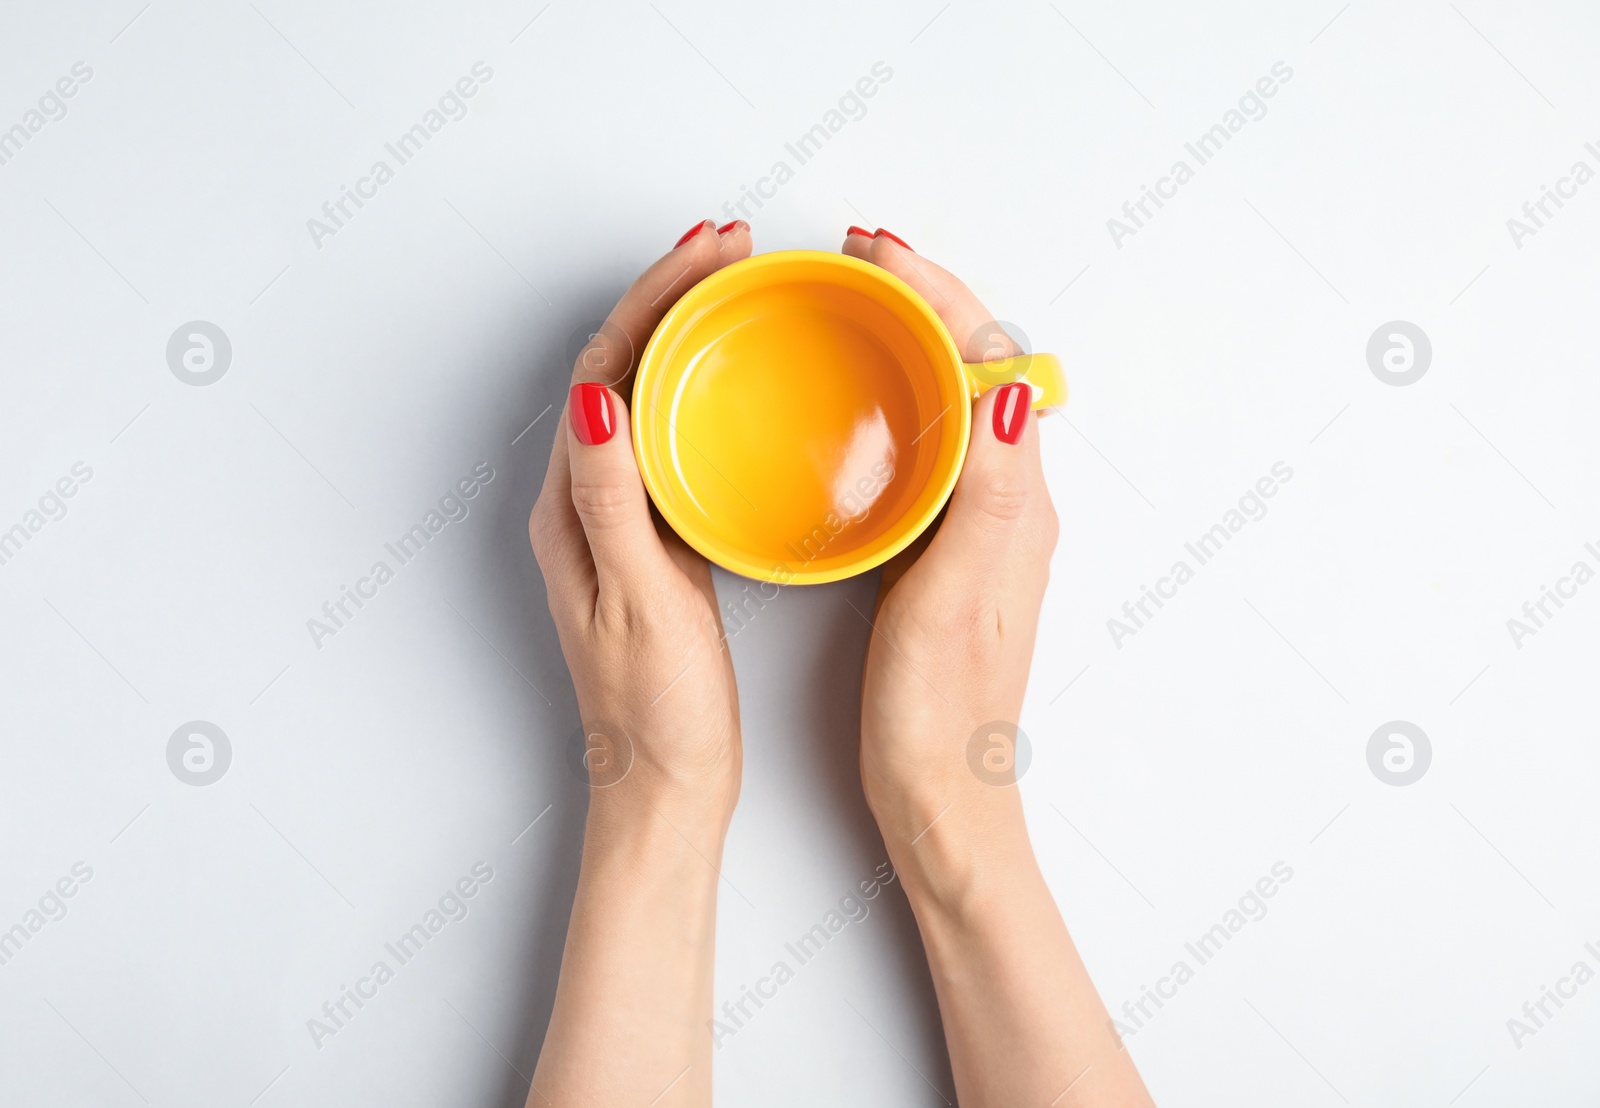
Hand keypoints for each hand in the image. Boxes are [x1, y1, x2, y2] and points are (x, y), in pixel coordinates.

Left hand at [529, 220, 753, 819]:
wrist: (664, 787)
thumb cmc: (656, 712)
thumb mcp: (639, 603)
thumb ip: (616, 502)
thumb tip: (596, 395)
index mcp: (573, 509)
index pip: (604, 369)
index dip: (655, 299)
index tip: (709, 253)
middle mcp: (586, 503)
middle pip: (622, 367)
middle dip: (672, 297)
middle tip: (733, 248)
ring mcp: (621, 520)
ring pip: (650, 398)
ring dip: (688, 336)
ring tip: (739, 290)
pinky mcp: (657, 542)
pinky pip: (675, 442)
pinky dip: (706, 394)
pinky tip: (742, 387)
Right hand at [841, 228, 1058, 875]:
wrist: (943, 799)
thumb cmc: (942, 714)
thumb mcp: (958, 598)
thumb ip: (987, 494)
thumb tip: (1009, 387)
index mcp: (1013, 503)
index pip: (989, 362)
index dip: (937, 296)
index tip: (877, 254)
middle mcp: (1007, 504)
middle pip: (976, 367)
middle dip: (924, 301)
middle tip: (860, 259)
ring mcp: (978, 527)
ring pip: (951, 402)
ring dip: (912, 343)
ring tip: (856, 306)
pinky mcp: (946, 552)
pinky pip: (930, 447)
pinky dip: (898, 401)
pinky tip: (857, 407)